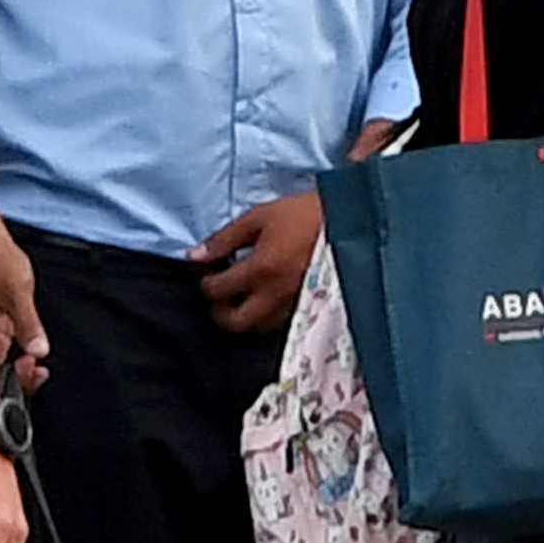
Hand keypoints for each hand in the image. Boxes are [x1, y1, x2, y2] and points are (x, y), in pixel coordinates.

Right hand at [0, 212, 48, 393]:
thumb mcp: (17, 288)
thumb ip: (28, 323)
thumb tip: (38, 350)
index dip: (14, 381)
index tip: (35, 372)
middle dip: (16, 374)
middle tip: (37, 368)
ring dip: (14, 359)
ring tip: (32, 355)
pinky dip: (8, 342)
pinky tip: (22, 337)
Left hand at [189, 192, 322, 338]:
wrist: (348, 222)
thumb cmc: (302, 214)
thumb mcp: (259, 217)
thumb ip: (224, 238)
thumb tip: (195, 256)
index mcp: (261, 269)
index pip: (218, 291)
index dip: (206, 283)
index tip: (209, 273)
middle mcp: (275, 295)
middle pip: (234, 323)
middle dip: (220, 310)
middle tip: (221, 292)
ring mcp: (293, 305)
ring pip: (257, 328)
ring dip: (243, 315)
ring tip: (242, 295)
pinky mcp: (307, 308)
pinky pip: (278, 323)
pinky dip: (264, 315)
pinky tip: (264, 296)